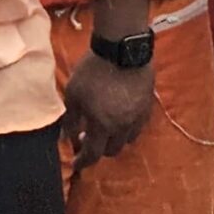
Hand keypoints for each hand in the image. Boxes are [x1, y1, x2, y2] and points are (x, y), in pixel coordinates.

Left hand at [62, 51, 153, 166]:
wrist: (123, 49)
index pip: (93, 154)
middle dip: (98, 150)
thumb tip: (66, 138)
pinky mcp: (147, 107)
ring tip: (105, 128)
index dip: (82, 162)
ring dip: (114, 139)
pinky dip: (127, 128)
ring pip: (127, 140)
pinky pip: (138, 126)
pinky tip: (119, 117)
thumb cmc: (93, 70)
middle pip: (112, 150)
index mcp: (103, 125)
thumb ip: (70, 119)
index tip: (75, 164)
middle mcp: (123, 127)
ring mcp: (138, 117)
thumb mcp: (73, 94)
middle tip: (87, 138)